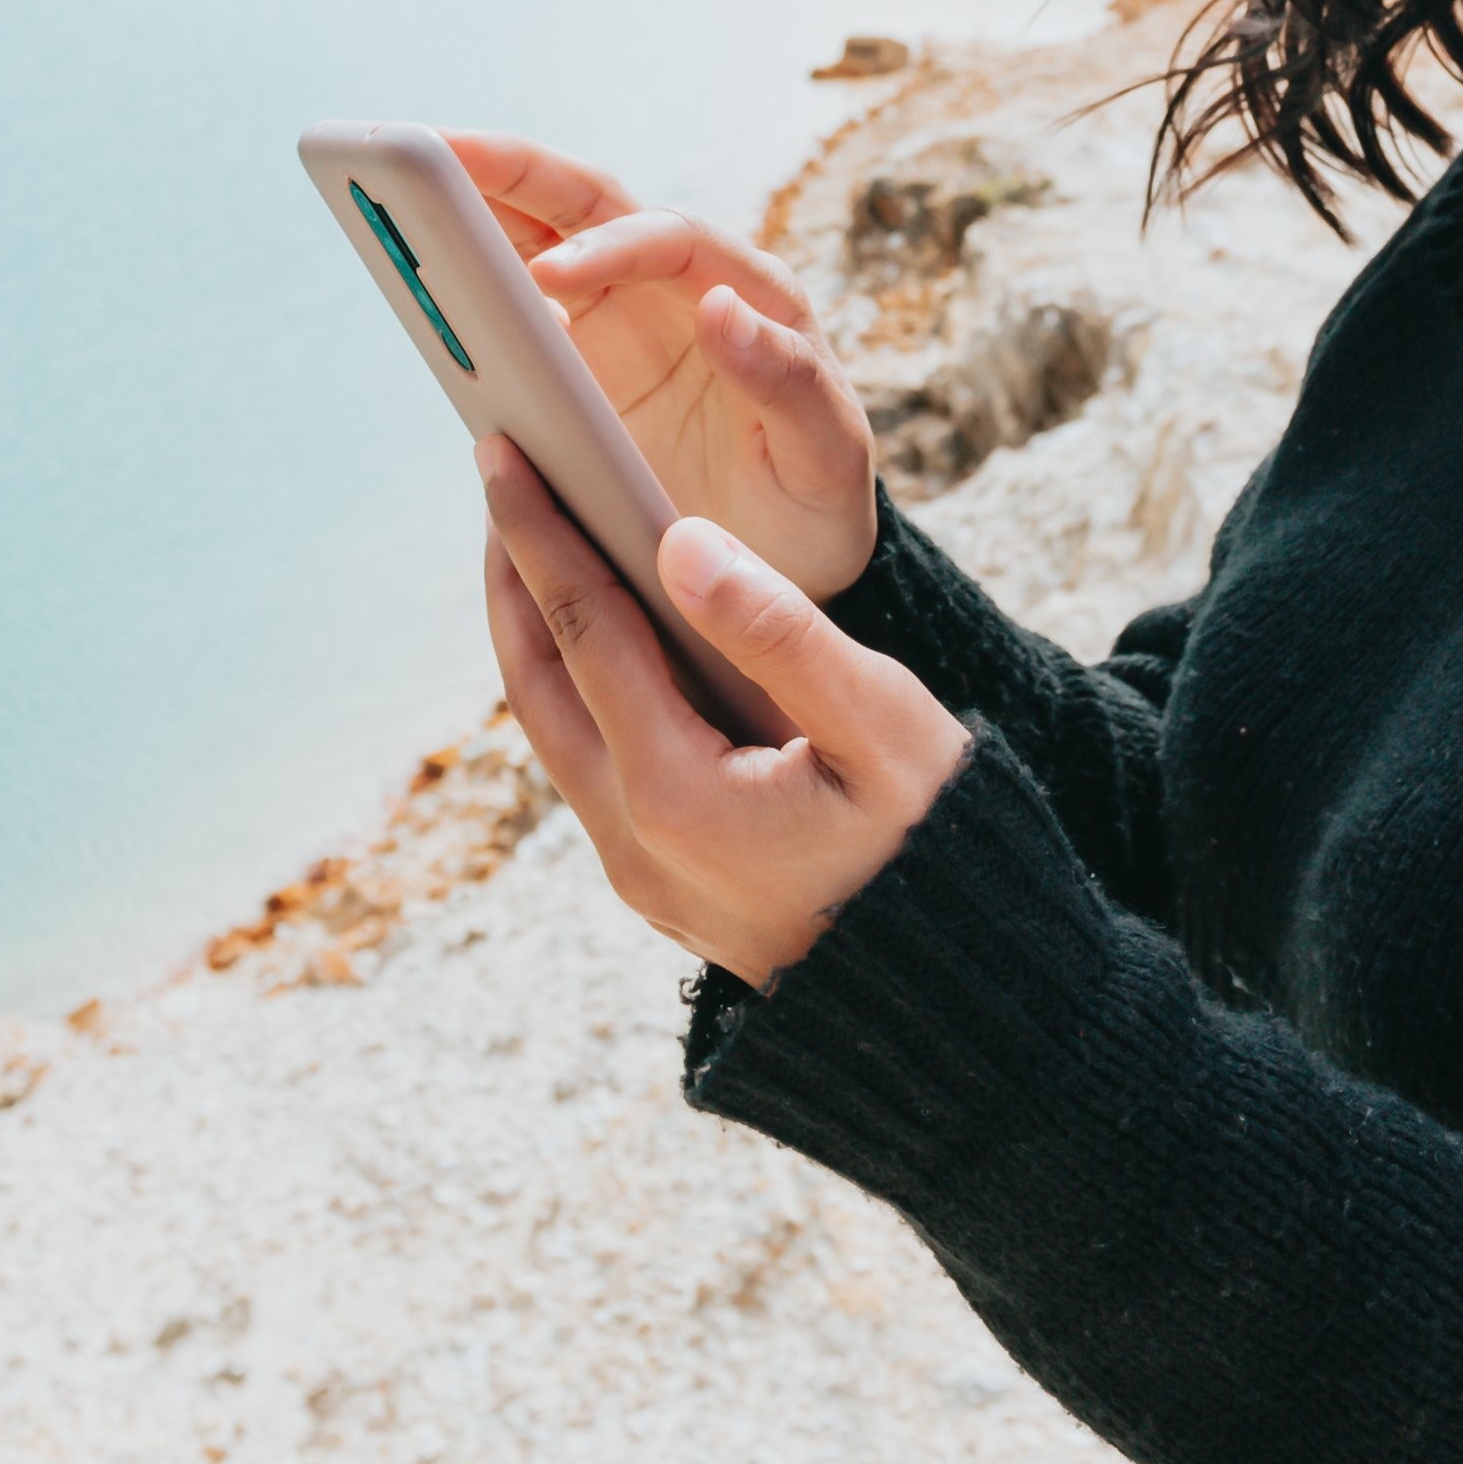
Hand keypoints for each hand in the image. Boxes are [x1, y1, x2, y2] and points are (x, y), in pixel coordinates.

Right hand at [445, 128, 878, 598]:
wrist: (781, 563)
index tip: (550, 277)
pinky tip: (405, 278)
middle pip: (586, 202)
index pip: (670, 241)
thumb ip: (790, 382)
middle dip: (510, 170)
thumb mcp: (828, 455)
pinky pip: (504, 307)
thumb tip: (721, 306)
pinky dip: (457, 287)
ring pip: (532, 236)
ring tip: (394, 192)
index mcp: (745, 291)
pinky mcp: (568, 359)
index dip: (609, 249)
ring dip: (467, 207)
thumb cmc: (814, 502)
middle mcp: (674, 285)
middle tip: (433, 152)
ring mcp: (614, 316)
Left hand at [479, 434, 966, 989]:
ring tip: (538, 547)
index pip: (585, 630)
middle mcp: (633, 841)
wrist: (961, 1010)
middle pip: (537, 684)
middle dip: (513, 576)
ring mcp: (641, 874)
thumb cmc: (944, 849)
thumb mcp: (881, 726)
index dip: (541, 532)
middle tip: (500, 479)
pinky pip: (591, 770)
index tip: (504, 452)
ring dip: (538, 635)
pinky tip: (606, 644)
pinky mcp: (662, 887)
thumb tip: (680, 542)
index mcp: (676, 792)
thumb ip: (780, 631)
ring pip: (555, 733)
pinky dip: (579, 689)